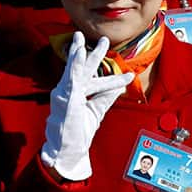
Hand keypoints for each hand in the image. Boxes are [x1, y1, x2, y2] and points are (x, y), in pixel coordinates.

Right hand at [40, 33, 133, 180]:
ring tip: (82, 39)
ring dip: (81, 53)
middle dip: (92, 54)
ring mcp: (64, 94)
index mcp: (75, 95)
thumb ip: (105, 98)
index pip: (93, 81)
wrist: (66, 153)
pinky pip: (71, 78)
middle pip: (82, 69)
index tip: (128, 76)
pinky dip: (75, 64)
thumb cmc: (77, 134)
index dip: (111, 78)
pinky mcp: (65, 98)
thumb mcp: (96, 112)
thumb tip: (119, 86)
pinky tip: (80, 53)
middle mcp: (67, 92)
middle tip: (102, 39)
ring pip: (75, 70)